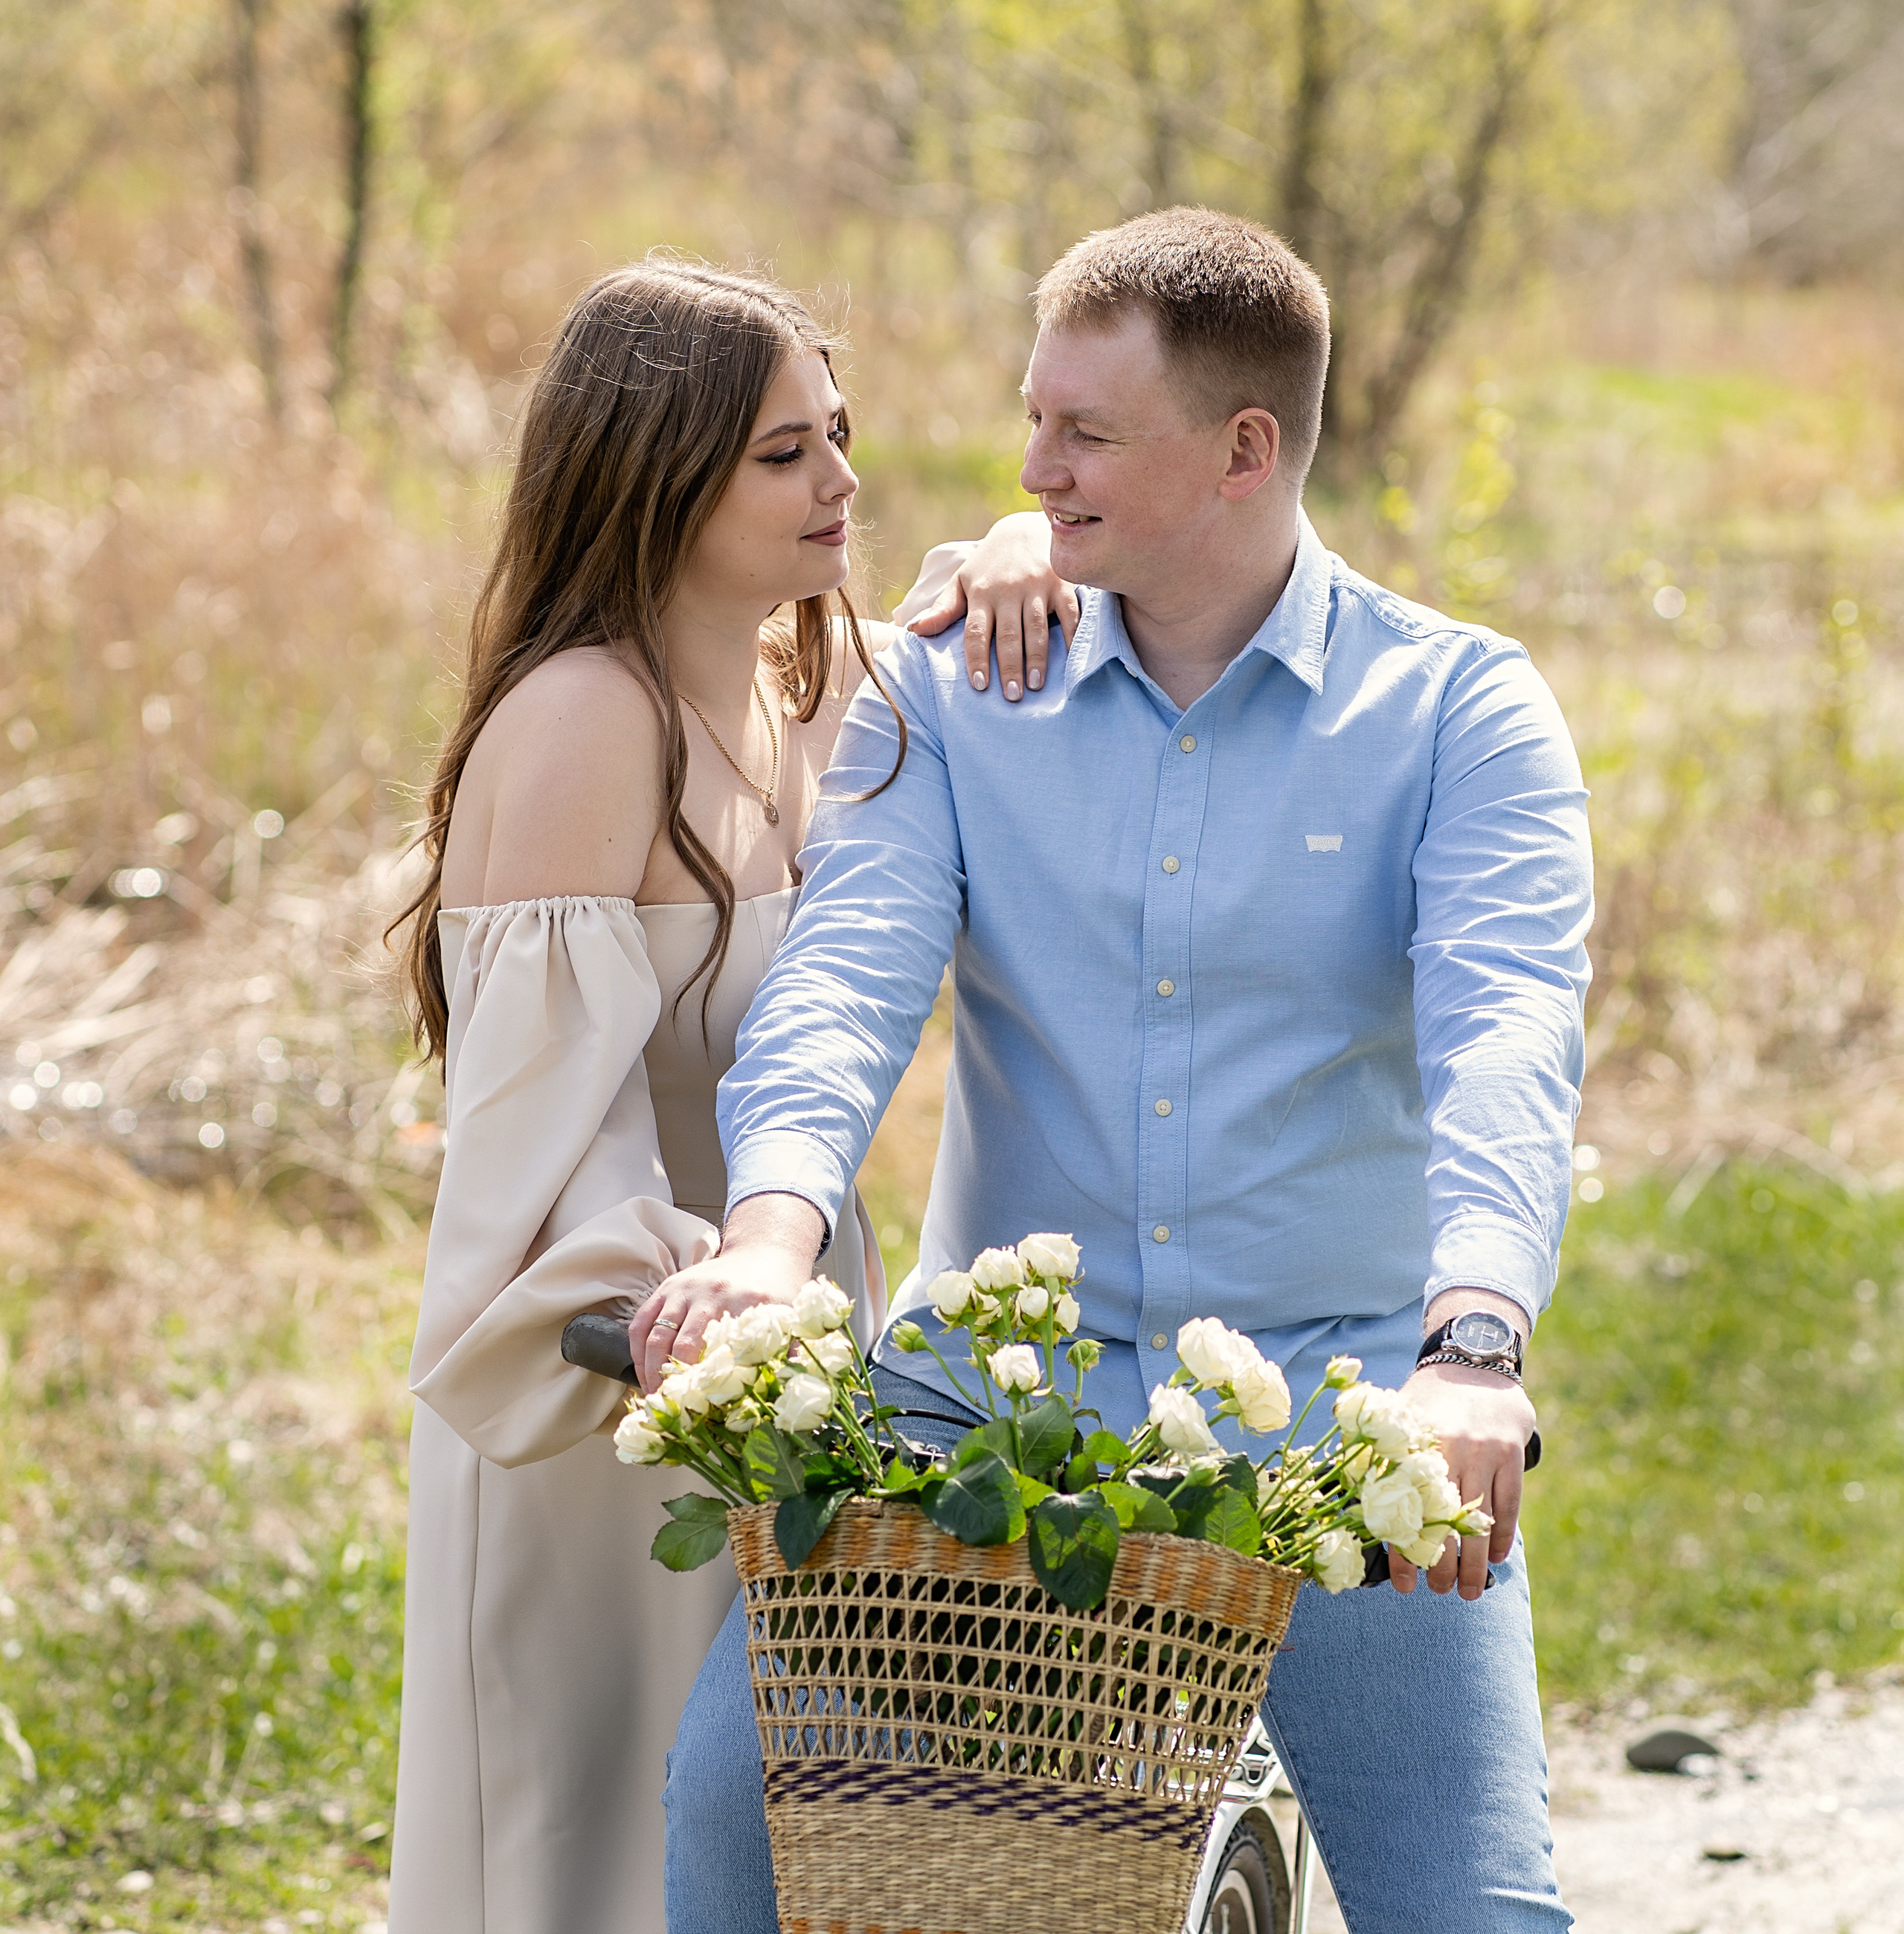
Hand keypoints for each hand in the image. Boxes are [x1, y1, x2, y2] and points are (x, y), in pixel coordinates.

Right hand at [628, 1193, 824, 1393]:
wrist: (764, 1253)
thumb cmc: (777, 1293)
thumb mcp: (791, 1320)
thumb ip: (791, 1354)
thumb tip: (785, 1393)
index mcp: (746, 1305)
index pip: (720, 1353)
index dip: (706, 1385)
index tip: (700, 1413)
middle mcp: (711, 1294)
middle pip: (682, 1347)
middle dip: (672, 1384)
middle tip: (670, 1413)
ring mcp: (684, 1289)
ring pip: (655, 1337)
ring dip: (649, 1373)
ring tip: (653, 1400)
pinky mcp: (667, 1287)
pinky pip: (641, 1323)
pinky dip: (636, 1353)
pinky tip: (643, 1376)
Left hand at [906, 509, 1079, 702]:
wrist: (1024, 529)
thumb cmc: (988, 565)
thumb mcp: (962, 582)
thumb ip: (942, 609)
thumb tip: (911, 630)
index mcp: (982, 593)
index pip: (977, 632)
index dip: (977, 659)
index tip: (980, 686)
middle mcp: (1009, 590)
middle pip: (1008, 635)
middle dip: (1009, 667)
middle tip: (1012, 697)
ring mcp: (1037, 586)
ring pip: (1036, 628)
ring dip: (1037, 659)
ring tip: (1035, 686)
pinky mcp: (1062, 584)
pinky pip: (1069, 613)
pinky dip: (1072, 636)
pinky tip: (1071, 660)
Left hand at [1388, 1361, 1535, 1599]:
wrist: (1475, 1362)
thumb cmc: (1427, 1397)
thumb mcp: (1397, 1416)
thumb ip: (1375, 1452)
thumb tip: (1346, 1493)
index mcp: (1414, 1444)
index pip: (1405, 1511)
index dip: (1404, 1553)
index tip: (1403, 1586)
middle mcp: (1451, 1449)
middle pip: (1446, 1523)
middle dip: (1442, 1566)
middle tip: (1438, 1591)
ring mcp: (1485, 1453)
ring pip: (1480, 1521)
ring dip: (1475, 1564)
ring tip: (1468, 1592)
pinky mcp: (1512, 1455)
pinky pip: (1509, 1505)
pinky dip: (1502, 1536)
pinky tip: (1495, 1559)